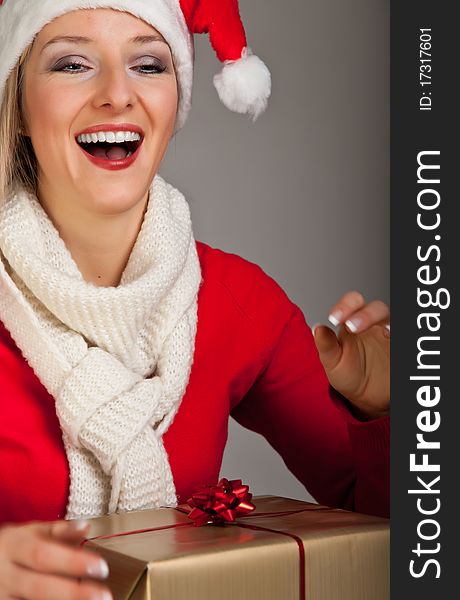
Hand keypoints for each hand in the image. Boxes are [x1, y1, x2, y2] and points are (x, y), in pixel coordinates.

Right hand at [0, 519, 111, 599]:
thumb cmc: (14, 547)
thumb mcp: (29, 532)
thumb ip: (57, 531)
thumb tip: (85, 526)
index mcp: (13, 547)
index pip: (43, 555)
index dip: (72, 562)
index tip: (101, 567)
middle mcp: (5, 575)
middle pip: (39, 587)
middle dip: (73, 593)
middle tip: (104, 595)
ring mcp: (2, 597)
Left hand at [312, 290, 389, 419]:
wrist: (365, 397)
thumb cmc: (348, 374)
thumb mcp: (332, 362)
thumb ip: (326, 345)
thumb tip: (317, 328)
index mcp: (353, 323)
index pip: (353, 303)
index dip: (345, 306)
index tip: (334, 318)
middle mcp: (374, 325)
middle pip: (377, 308)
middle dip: (366, 314)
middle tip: (352, 327)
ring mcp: (389, 335)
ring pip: (392, 319)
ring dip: (388, 323)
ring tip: (382, 332)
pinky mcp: (398, 349)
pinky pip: (402, 336)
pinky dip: (398, 335)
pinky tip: (393, 338)